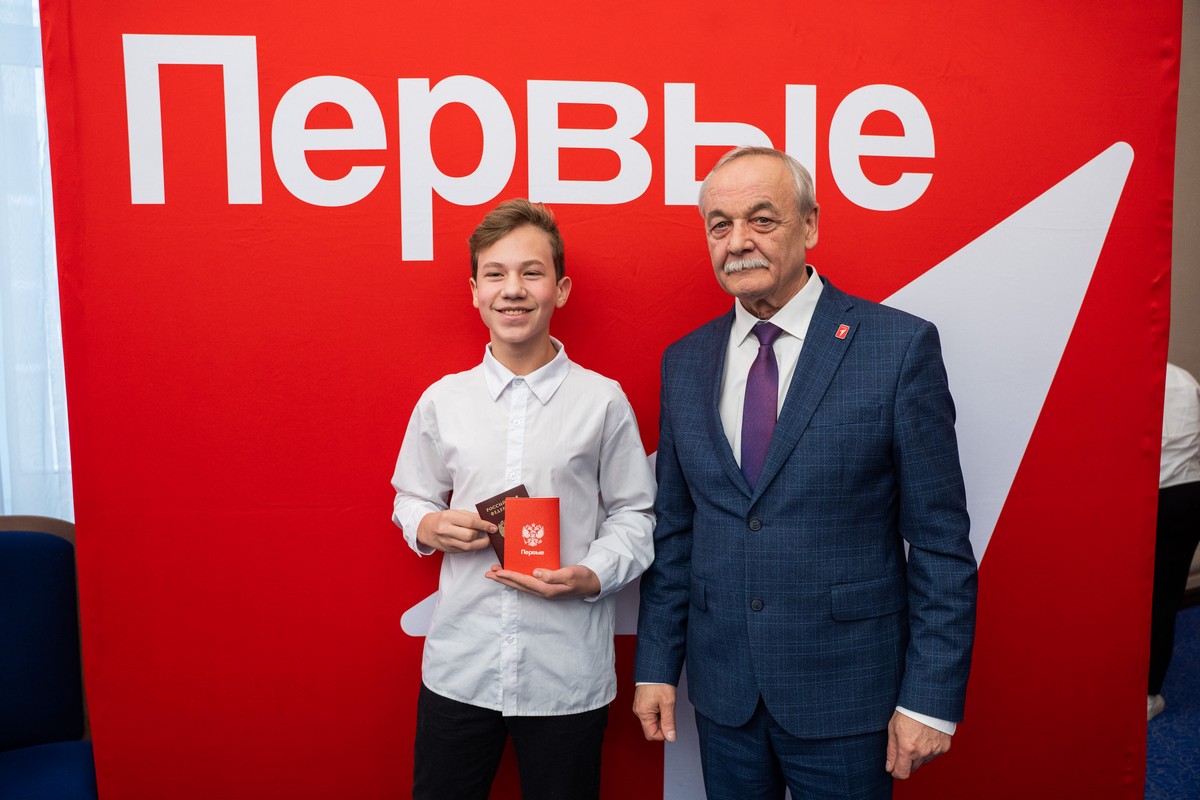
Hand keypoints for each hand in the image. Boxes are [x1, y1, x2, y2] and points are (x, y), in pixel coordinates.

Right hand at [415, 509, 493, 553]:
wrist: (425, 529)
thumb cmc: (442, 519)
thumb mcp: (454, 513)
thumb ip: (470, 516)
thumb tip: (486, 520)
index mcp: (448, 517)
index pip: (470, 522)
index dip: (484, 525)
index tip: (493, 527)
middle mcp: (446, 531)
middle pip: (470, 536)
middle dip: (482, 534)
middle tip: (489, 531)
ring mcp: (446, 542)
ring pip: (469, 546)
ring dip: (481, 542)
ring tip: (487, 538)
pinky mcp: (449, 550)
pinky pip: (465, 550)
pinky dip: (474, 546)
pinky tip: (477, 542)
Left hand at [484, 564, 600, 598]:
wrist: (593, 583)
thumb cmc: (583, 577)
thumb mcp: (570, 574)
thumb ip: (553, 575)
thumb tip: (535, 573)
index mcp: (547, 589)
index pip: (524, 582)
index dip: (509, 576)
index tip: (497, 572)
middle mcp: (543, 592)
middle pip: (519, 586)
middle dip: (503, 579)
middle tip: (488, 573)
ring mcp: (545, 591)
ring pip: (522, 586)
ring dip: (508, 580)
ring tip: (496, 573)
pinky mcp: (547, 588)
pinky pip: (528, 584)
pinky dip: (517, 579)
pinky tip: (513, 575)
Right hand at [633, 684, 676, 742]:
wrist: (654, 666)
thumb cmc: (659, 681)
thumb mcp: (668, 703)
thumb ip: (668, 722)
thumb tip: (671, 738)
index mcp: (643, 713)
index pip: (651, 735)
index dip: (663, 734)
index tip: (671, 724)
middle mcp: (638, 711)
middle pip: (651, 728)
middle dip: (662, 724)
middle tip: (669, 711)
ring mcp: (640, 706)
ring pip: (652, 720)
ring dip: (661, 717)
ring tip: (666, 703)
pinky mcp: (642, 702)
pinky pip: (650, 713)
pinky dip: (658, 711)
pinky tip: (662, 701)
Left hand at [886, 711, 950, 778]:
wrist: (929, 701)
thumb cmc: (908, 711)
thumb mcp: (893, 728)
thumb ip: (891, 751)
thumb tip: (889, 768)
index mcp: (907, 748)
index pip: (902, 774)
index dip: (896, 772)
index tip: (894, 768)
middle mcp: (922, 752)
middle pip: (912, 768)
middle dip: (906, 762)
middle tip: (904, 745)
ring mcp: (935, 750)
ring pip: (923, 762)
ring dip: (919, 755)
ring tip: (916, 737)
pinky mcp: (944, 747)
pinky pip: (934, 755)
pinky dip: (929, 749)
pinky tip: (926, 736)